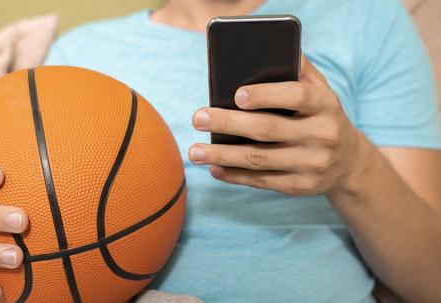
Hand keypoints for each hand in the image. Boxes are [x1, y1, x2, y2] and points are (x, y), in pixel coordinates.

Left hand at [189, 55, 371, 195]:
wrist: (348, 162)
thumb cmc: (321, 116)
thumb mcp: (320, 90)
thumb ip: (299, 69)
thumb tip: (270, 46)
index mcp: (325, 105)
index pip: (296, 96)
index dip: (266, 95)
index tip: (236, 95)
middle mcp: (322, 136)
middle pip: (267, 130)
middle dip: (228, 124)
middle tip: (198, 118)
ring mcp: (312, 164)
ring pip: (259, 159)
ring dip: (222, 155)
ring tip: (194, 151)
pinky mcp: (299, 186)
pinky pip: (262, 181)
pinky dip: (234, 175)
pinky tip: (214, 168)